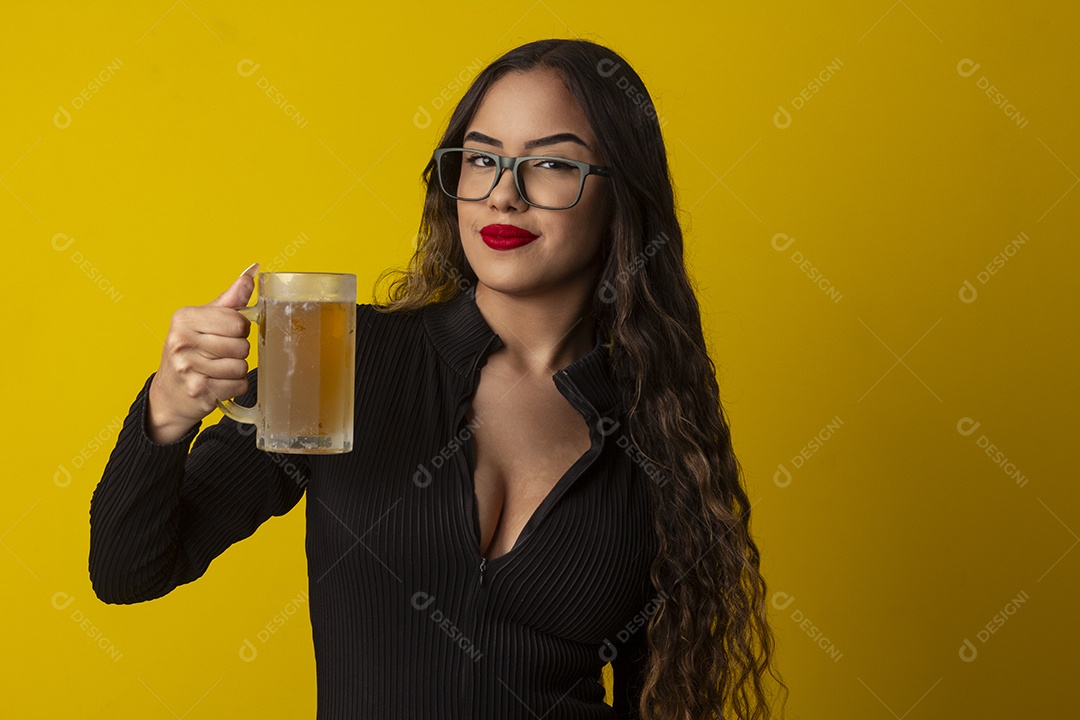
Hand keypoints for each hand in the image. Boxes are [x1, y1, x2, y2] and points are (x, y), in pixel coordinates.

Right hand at [146, 263, 259, 443]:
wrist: (169, 393)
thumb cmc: (190, 350)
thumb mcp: (203, 320)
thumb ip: (230, 299)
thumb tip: (251, 274)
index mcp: (185, 318)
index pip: (237, 322)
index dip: (240, 329)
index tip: (226, 333)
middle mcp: (182, 341)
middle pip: (241, 346)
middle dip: (238, 351)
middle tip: (220, 353)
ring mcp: (188, 368)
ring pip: (241, 367)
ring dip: (236, 370)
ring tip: (218, 369)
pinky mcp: (199, 391)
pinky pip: (238, 385)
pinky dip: (233, 386)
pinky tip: (217, 383)